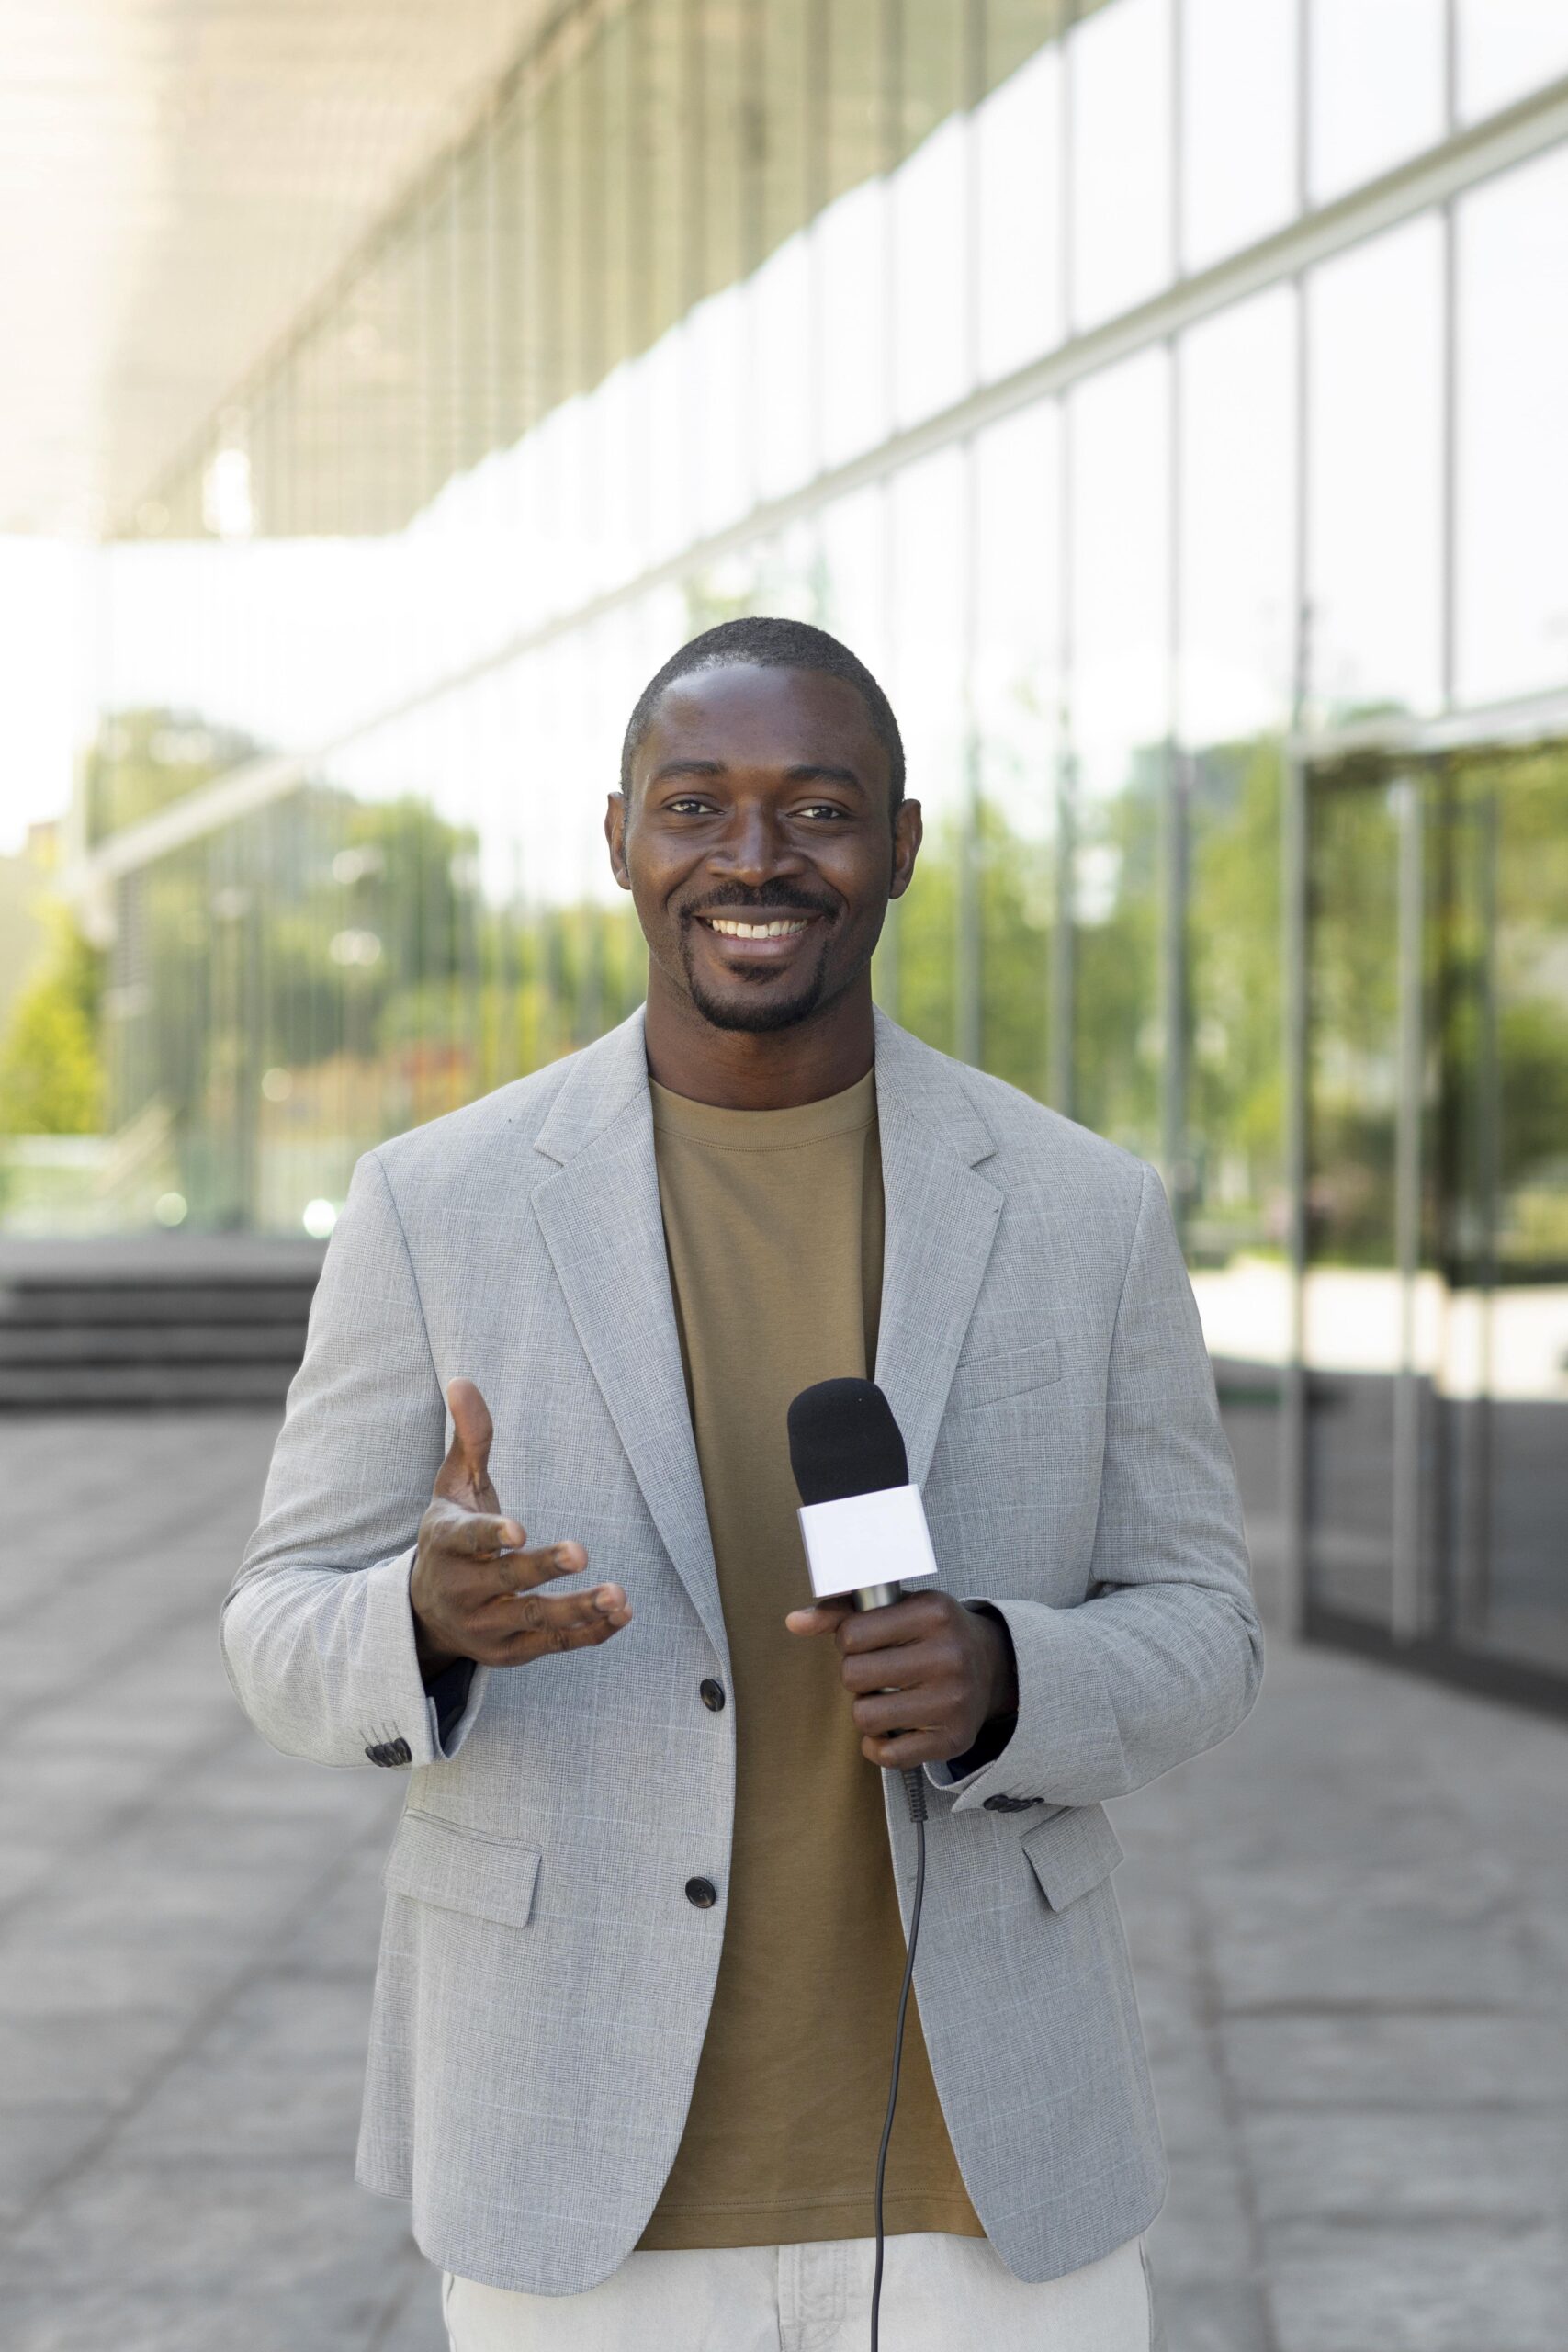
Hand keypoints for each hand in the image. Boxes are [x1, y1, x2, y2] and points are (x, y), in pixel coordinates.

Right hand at [409, 1378, 631, 1672]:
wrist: (426, 1612)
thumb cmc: (450, 1537)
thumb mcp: (454, 1487)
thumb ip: (469, 1438)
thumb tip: (463, 1380)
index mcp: (446, 1543)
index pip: (467, 1539)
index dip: (491, 1535)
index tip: (518, 1531)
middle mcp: (463, 1589)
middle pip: (507, 1580)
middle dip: (544, 1568)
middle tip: (581, 1551)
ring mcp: (488, 1624)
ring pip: (536, 1619)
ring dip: (578, 1609)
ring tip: (617, 1594)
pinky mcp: (512, 1650)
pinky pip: (555, 1644)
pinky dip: (589, 1633)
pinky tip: (622, 1614)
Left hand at [784, 1589, 1016, 1768]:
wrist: (992, 1665)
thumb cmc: (931, 1633)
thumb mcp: (897, 1607)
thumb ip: (843, 1613)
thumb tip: (794, 1621)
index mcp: (933, 1613)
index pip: (852, 1634)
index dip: (847, 1641)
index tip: (864, 1642)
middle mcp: (949, 1656)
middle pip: (854, 1677)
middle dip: (856, 1675)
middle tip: (876, 1671)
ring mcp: (954, 1700)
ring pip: (866, 1717)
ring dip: (867, 1709)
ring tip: (887, 1696)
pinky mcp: (954, 1739)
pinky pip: (887, 1754)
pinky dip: (878, 1744)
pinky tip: (893, 1726)